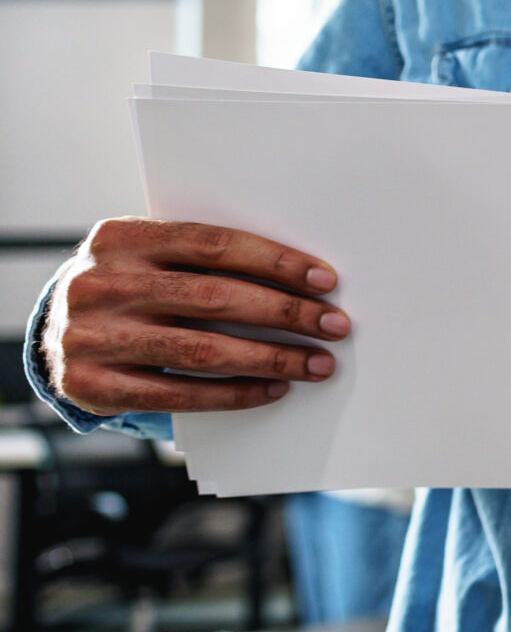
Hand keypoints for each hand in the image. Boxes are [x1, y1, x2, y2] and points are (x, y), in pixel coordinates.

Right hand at [40, 219, 348, 415]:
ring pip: (203, 350)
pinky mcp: (91, 385)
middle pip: (215, 298)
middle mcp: (99, 284)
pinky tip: (274, 388)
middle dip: (286, 313)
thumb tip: (301, 281)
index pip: (215, 245)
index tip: (326, 281)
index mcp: (120, 238)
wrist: (54, 336)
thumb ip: (203, 262)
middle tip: (335, 325)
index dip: (277, 262)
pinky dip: (236, 393)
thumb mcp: (150, 261)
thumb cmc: (130, 290)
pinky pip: (180, 393)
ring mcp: (90, 337)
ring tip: (318, 363)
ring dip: (273, 358)